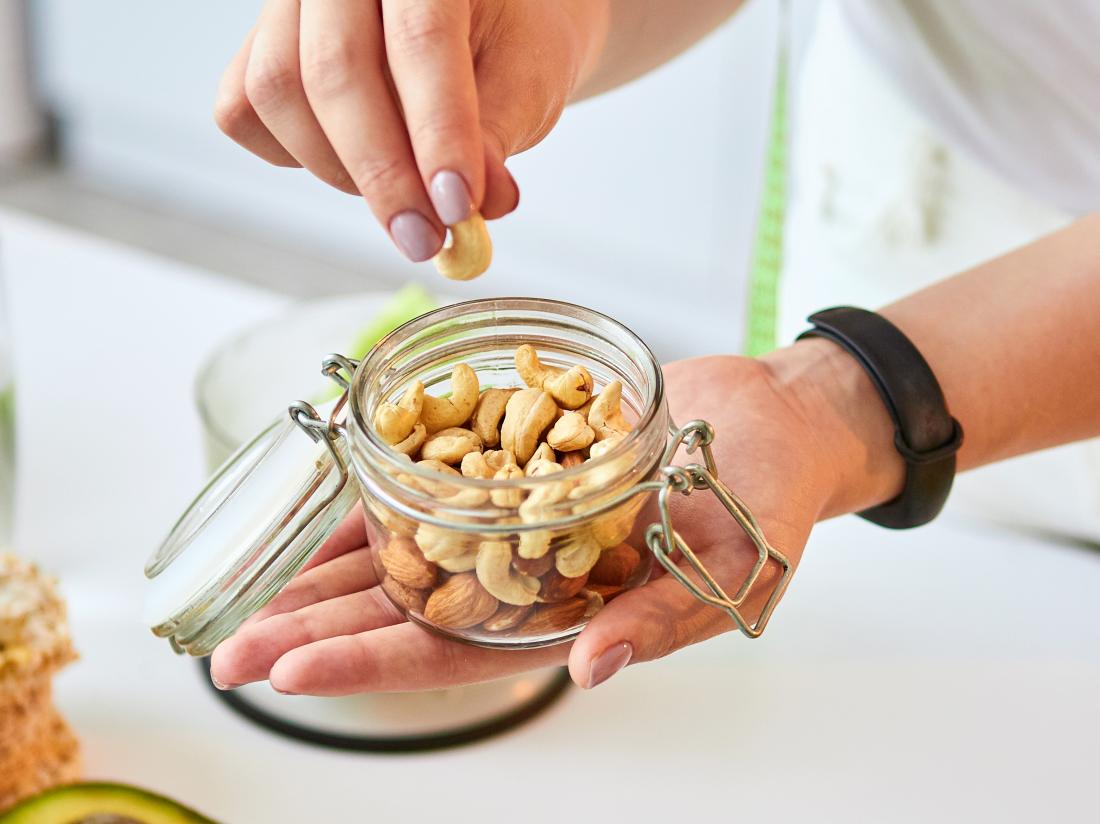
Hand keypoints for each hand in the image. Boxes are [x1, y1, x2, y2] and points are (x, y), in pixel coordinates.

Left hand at [209, 343, 896, 693]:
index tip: (291, 673)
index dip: (373, 666)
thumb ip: (661, 619)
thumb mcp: (732, 570)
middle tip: (227, 651)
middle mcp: (527, 577)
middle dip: (318, 630)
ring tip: (244, 587)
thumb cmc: (768, 503)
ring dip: (326, 569)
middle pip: (406, 611)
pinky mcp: (511, 459)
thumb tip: (593, 668)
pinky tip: (318, 499)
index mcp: (570, 619)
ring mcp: (513, 519)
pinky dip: (377, 489)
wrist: (772, 419)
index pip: (456, 658)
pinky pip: (431, 478)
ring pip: (403, 550)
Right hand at [213, 0, 606, 260]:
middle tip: (425, 238)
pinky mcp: (258, 46)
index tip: (457, 207)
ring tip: (402, 198)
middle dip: (382, 173)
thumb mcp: (524, 82)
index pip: (419, 40)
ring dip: (339, 170)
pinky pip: (245, 111)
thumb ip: (494, 138)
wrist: (481, 22)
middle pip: (333, 70)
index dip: (437, 131)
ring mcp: (290, 4)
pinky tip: (351, 165)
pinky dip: (296, 157)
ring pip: (277, 91)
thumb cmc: (504, 42)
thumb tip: (473, 208)